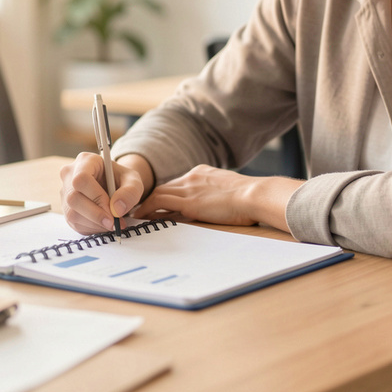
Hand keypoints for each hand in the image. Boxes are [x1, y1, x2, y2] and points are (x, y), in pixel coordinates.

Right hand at [59, 152, 150, 233]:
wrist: (115, 186)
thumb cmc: (122, 180)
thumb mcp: (134, 181)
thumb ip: (130, 192)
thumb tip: (117, 209)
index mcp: (85, 161)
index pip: (81, 179)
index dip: (96, 197)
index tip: (113, 210)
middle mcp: (70, 175)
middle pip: (73, 198)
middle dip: (96, 214)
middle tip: (114, 223)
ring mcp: (65, 192)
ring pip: (72, 213)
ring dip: (94, 223)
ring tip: (113, 224)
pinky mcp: (66, 209)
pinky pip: (74, 223)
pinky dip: (91, 228)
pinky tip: (104, 224)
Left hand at [136, 165, 300, 230]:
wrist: (255, 195)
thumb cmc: (250, 198)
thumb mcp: (229, 191)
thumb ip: (216, 195)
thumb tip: (213, 206)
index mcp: (203, 173)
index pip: (177, 183)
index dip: (165, 193)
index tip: (157, 203)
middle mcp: (192, 177)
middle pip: (164, 187)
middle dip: (151, 198)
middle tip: (139, 210)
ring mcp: (190, 189)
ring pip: (158, 194)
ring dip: (145, 205)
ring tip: (135, 215)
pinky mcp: (189, 203)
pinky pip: (161, 204)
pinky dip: (148, 210)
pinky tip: (141, 218)